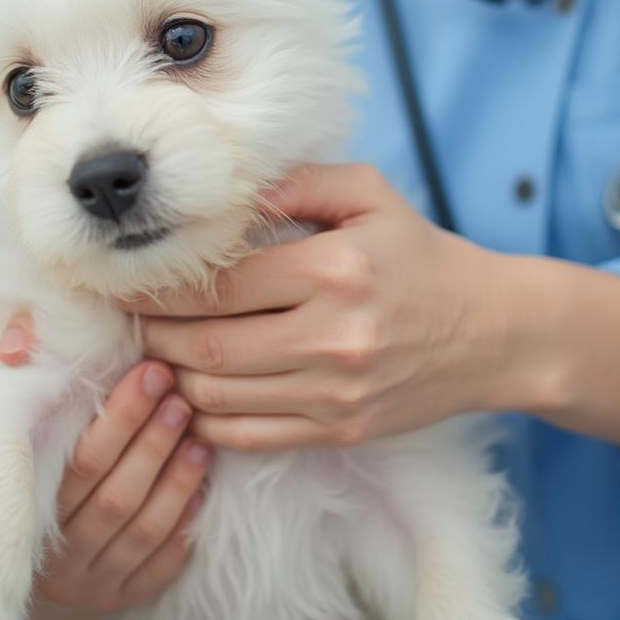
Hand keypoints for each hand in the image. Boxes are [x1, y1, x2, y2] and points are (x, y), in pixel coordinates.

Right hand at [0, 314, 210, 619]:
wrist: (6, 560)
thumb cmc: (24, 473)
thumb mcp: (11, 427)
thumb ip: (20, 379)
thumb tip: (17, 340)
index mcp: (29, 505)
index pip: (83, 459)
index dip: (122, 415)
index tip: (154, 372)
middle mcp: (58, 551)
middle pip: (116, 494)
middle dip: (153, 442)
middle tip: (182, 398)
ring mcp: (90, 581)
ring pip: (142, 530)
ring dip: (177, 481)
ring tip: (200, 438)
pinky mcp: (117, 599)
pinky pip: (157, 568)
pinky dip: (182, 529)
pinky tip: (202, 491)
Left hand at [118, 165, 539, 451]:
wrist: (493, 332)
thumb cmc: (422, 255)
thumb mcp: (370, 195)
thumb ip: (297, 183)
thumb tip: (229, 195)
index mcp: (334, 269)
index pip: (220, 286)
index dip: (159, 287)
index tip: (126, 282)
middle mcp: (332, 337)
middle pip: (207, 347)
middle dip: (153, 335)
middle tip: (130, 321)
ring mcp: (336, 393)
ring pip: (218, 397)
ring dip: (171, 378)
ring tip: (154, 354)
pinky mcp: (341, 430)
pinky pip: (249, 436)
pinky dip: (206, 421)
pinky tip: (191, 396)